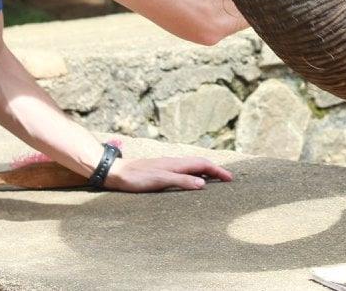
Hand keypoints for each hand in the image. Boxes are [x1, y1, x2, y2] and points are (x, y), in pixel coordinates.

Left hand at [102, 155, 232, 192]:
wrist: (116, 172)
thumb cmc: (137, 178)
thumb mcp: (160, 180)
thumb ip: (182, 181)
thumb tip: (203, 184)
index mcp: (177, 164)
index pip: (203, 164)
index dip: (218, 171)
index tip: (230, 179)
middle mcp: (174, 162)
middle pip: (200, 163)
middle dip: (215, 170)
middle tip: (226, 180)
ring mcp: (167, 166)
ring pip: (192, 166)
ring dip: (205, 172)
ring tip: (213, 181)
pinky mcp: (161, 170)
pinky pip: (184, 171)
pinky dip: (194, 175)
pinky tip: (190, 182)